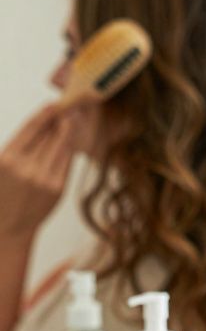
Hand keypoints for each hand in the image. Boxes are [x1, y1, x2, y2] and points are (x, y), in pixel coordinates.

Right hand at [0, 103, 84, 239]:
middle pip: (51, 134)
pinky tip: (72, 139)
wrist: (8, 227)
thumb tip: (43, 123)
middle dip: (62, 119)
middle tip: (70, 106)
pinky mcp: (58, 187)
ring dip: (70, 130)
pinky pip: (68, 160)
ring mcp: (44, 178)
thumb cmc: (3, 193)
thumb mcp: (1, 167)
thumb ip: (19, 147)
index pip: (31, 129)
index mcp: (7, 158)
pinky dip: (70, 147)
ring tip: (73, 118)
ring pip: (63, 145)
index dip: (45, 114)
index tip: (54, 104)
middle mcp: (26, 167)